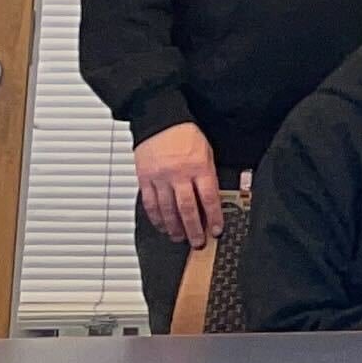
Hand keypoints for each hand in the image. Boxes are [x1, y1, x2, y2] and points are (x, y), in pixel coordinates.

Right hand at [134, 122, 222, 247]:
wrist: (161, 120)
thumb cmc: (186, 135)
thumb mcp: (206, 151)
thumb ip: (208, 174)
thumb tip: (213, 198)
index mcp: (199, 166)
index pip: (209, 197)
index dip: (213, 217)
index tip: (216, 230)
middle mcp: (179, 174)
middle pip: (188, 208)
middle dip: (194, 229)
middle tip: (197, 242)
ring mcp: (160, 178)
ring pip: (168, 210)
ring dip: (175, 227)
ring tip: (180, 238)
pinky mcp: (145, 179)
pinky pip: (150, 203)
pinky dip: (156, 218)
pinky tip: (162, 226)